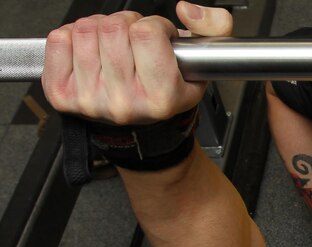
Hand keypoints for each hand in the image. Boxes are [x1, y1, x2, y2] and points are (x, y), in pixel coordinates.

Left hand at [42, 1, 231, 124]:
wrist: (140, 133)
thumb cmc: (166, 96)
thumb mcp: (202, 67)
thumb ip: (214, 29)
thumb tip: (186, 10)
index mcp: (160, 97)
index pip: (146, 32)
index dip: (154, 25)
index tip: (158, 38)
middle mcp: (124, 102)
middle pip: (113, 27)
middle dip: (125, 24)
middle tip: (133, 41)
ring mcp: (90, 100)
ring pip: (85, 29)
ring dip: (100, 28)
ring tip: (113, 46)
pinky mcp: (63, 95)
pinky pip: (59, 40)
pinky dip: (73, 36)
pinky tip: (90, 52)